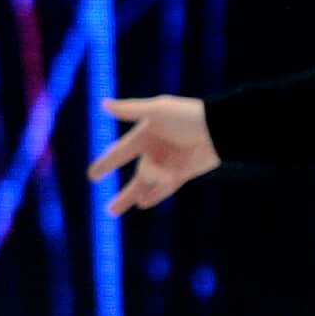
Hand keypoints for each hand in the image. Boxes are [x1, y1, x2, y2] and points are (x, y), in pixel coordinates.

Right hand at [90, 96, 219, 215]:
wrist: (222, 128)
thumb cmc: (189, 115)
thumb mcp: (158, 110)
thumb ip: (130, 110)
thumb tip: (103, 105)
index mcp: (145, 134)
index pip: (120, 152)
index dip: (106, 163)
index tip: (92, 176)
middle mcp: (155, 151)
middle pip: (136, 176)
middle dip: (122, 192)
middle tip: (108, 208)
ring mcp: (169, 164)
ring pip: (148, 184)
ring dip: (132, 196)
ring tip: (115, 211)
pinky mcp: (183, 173)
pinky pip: (165, 188)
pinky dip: (155, 196)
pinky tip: (143, 204)